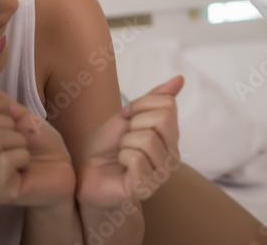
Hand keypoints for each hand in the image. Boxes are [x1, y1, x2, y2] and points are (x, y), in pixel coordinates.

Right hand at [0, 77, 75, 206]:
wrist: (63, 170)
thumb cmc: (40, 144)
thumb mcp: (18, 114)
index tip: (13, 120)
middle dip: (9, 123)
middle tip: (21, 139)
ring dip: (19, 141)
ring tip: (23, 153)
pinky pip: (6, 159)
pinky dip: (23, 157)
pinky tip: (26, 167)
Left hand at [77, 75, 184, 206]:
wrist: (86, 173)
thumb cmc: (107, 145)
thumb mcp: (128, 115)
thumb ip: (155, 99)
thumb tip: (180, 78)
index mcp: (171, 136)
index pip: (168, 104)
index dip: (140, 105)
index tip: (127, 116)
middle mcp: (173, 155)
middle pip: (163, 120)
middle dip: (135, 122)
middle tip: (125, 137)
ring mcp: (163, 174)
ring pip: (148, 139)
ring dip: (125, 142)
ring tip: (122, 153)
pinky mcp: (147, 187)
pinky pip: (135, 158)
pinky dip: (121, 156)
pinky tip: (121, 166)